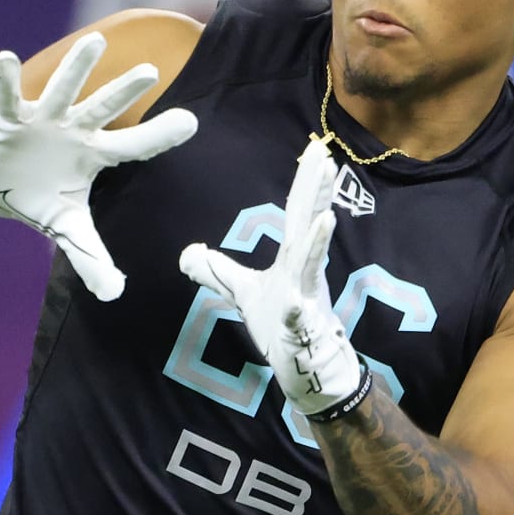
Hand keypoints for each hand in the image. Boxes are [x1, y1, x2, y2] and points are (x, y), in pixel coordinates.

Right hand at [0, 32, 197, 300]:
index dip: (160, 136)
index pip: (133, 145)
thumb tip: (114, 295)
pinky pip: (8, 97)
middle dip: (124, 91)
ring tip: (93, 42)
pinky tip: (3, 58)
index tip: (192, 122)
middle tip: (151, 70)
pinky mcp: (9, 118)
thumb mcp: (66, 228)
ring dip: (76, 67)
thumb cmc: (38, 196)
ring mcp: (43, 119)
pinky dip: (5, 79)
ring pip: (63, 90)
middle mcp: (74, 129)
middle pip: (103, 108)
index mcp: (94, 154)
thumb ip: (91, 257)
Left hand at [178, 137, 362, 415]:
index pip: (298, 210)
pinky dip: (297, 307)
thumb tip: (188, 252)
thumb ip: (219, 271)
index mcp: (293, 256)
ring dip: (316, 241)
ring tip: (325, 215)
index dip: (306, 179)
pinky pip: (297, 317)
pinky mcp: (301, 329)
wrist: (305, 366)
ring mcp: (305, 298)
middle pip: (308, 223)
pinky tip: (294, 298)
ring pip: (311, 264)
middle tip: (324, 155)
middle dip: (317, 190)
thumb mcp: (244, 293)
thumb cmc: (282, 324)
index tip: (315, 147)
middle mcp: (304, 269)